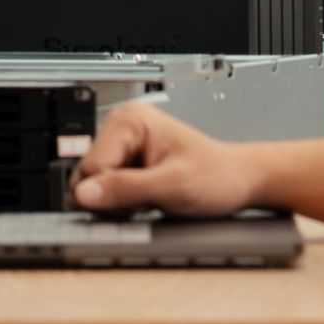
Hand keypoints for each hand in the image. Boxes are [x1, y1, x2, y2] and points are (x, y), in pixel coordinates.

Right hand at [71, 102, 258, 216]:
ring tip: (149, 199)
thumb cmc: (216, 176)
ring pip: (94, 186)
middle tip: (147, 201)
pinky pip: (105, 190)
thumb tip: (85, 194)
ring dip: (118, 203)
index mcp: (130, 120)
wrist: (237, 181)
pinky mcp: (125, 162)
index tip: (139, 201)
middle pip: (88, 176)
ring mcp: (122, 146)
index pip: (92, 167)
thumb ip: (126, 188)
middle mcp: (121, 128)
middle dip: (112, 198)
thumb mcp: (172, 186)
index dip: (111, 194)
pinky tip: (146, 199)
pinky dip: (122, 203)